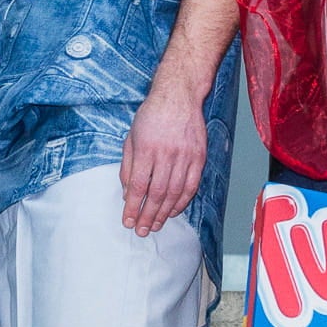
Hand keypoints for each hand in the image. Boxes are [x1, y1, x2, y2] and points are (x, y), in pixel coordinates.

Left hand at [121, 76, 207, 235]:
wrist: (178, 95)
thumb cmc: (152, 116)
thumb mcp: (131, 137)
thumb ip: (128, 166)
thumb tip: (127, 193)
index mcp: (146, 149)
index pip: (138, 186)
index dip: (133, 207)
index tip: (128, 221)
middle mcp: (166, 154)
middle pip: (157, 194)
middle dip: (148, 216)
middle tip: (142, 231)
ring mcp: (185, 156)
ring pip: (175, 193)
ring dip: (165, 213)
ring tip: (156, 225)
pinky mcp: (199, 157)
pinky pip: (191, 185)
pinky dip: (182, 201)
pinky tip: (174, 211)